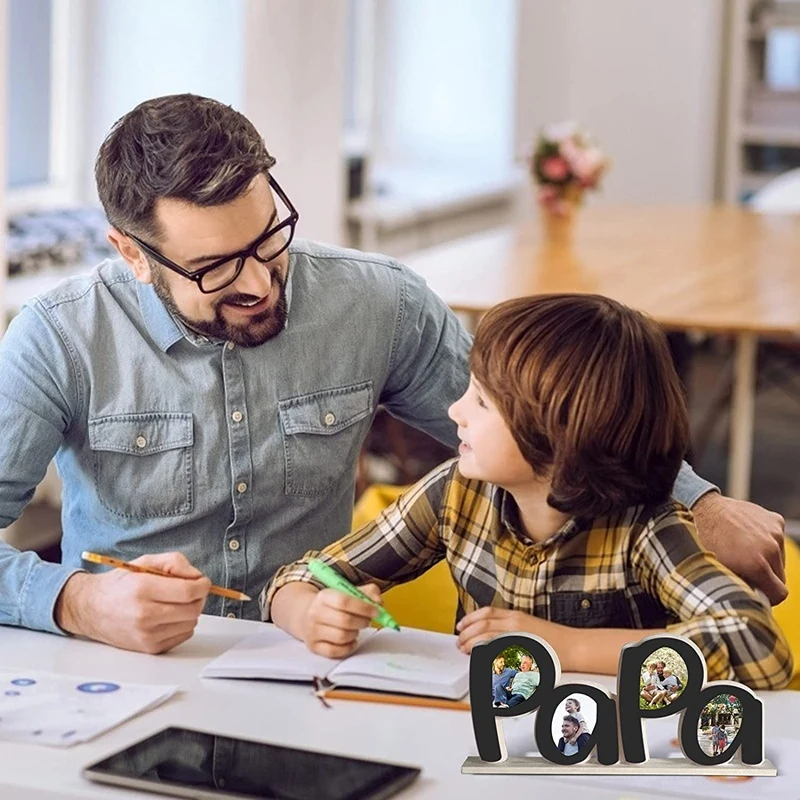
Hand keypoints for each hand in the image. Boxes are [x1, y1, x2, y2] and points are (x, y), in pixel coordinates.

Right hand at [55, 552, 210, 653]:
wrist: (92, 609)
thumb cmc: (120, 584)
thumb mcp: (145, 562)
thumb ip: (175, 563)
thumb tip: (197, 577)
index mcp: (143, 589)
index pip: (188, 591)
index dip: (202, 585)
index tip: (202, 582)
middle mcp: (144, 615)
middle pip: (193, 609)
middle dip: (198, 597)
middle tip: (190, 590)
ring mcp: (147, 635)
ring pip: (191, 623)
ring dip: (190, 611)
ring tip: (174, 602)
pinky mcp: (150, 648)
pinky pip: (183, 635)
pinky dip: (182, 624)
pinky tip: (168, 616)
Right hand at [299, 583, 382, 658]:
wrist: (307, 615)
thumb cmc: (334, 605)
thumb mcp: (348, 592)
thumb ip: (368, 593)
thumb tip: (379, 603)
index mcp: (324, 596)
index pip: (344, 601)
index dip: (363, 607)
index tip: (376, 611)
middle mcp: (315, 613)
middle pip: (344, 620)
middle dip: (362, 622)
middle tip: (367, 621)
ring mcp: (313, 631)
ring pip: (341, 637)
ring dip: (355, 634)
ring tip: (356, 629)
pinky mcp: (314, 647)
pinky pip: (335, 651)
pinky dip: (348, 647)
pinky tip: (351, 640)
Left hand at [456, 607, 566, 657]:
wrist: (573, 646)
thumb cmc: (552, 640)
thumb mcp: (528, 626)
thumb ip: (509, 628)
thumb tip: (488, 635)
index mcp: (516, 616)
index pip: (486, 612)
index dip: (469, 618)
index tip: (461, 626)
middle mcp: (515, 623)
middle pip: (483, 624)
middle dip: (467, 632)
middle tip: (459, 642)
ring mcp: (518, 636)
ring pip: (487, 635)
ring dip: (471, 642)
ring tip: (465, 649)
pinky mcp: (522, 649)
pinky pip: (497, 650)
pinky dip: (485, 652)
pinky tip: (479, 657)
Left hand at [692, 492, 786, 604]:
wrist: (703, 508)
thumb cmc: (706, 541)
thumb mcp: (719, 570)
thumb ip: (741, 588)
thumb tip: (755, 601)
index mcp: (757, 564)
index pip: (780, 593)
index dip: (769, 597)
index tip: (757, 593)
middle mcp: (770, 548)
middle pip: (780, 577)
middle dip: (766, 578)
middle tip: (746, 572)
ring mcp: (774, 532)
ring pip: (779, 559)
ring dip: (767, 560)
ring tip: (743, 552)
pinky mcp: (775, 520)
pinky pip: (777, 540)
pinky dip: (766, 542)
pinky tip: (747, 538)